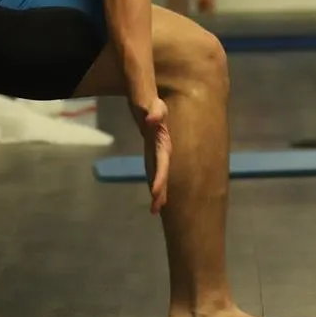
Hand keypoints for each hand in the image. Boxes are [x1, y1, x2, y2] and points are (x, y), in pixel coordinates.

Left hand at [131, 95, 171, 213]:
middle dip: (160, 193)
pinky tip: (155, 198)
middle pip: (162, 176)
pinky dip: (155, 185)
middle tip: (155, 210)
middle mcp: (164, 154)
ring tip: (154, 211)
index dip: (159, 180)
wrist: (152, 106)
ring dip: (158, 194)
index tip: (154, 194)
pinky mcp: (154, 157)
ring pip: (160, 178)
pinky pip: (156, 174)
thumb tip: (150, 119)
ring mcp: (159, 157)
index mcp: (164, 147)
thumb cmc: (153, 106)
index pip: (162, 166)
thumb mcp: (155, 107)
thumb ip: (154, 113)